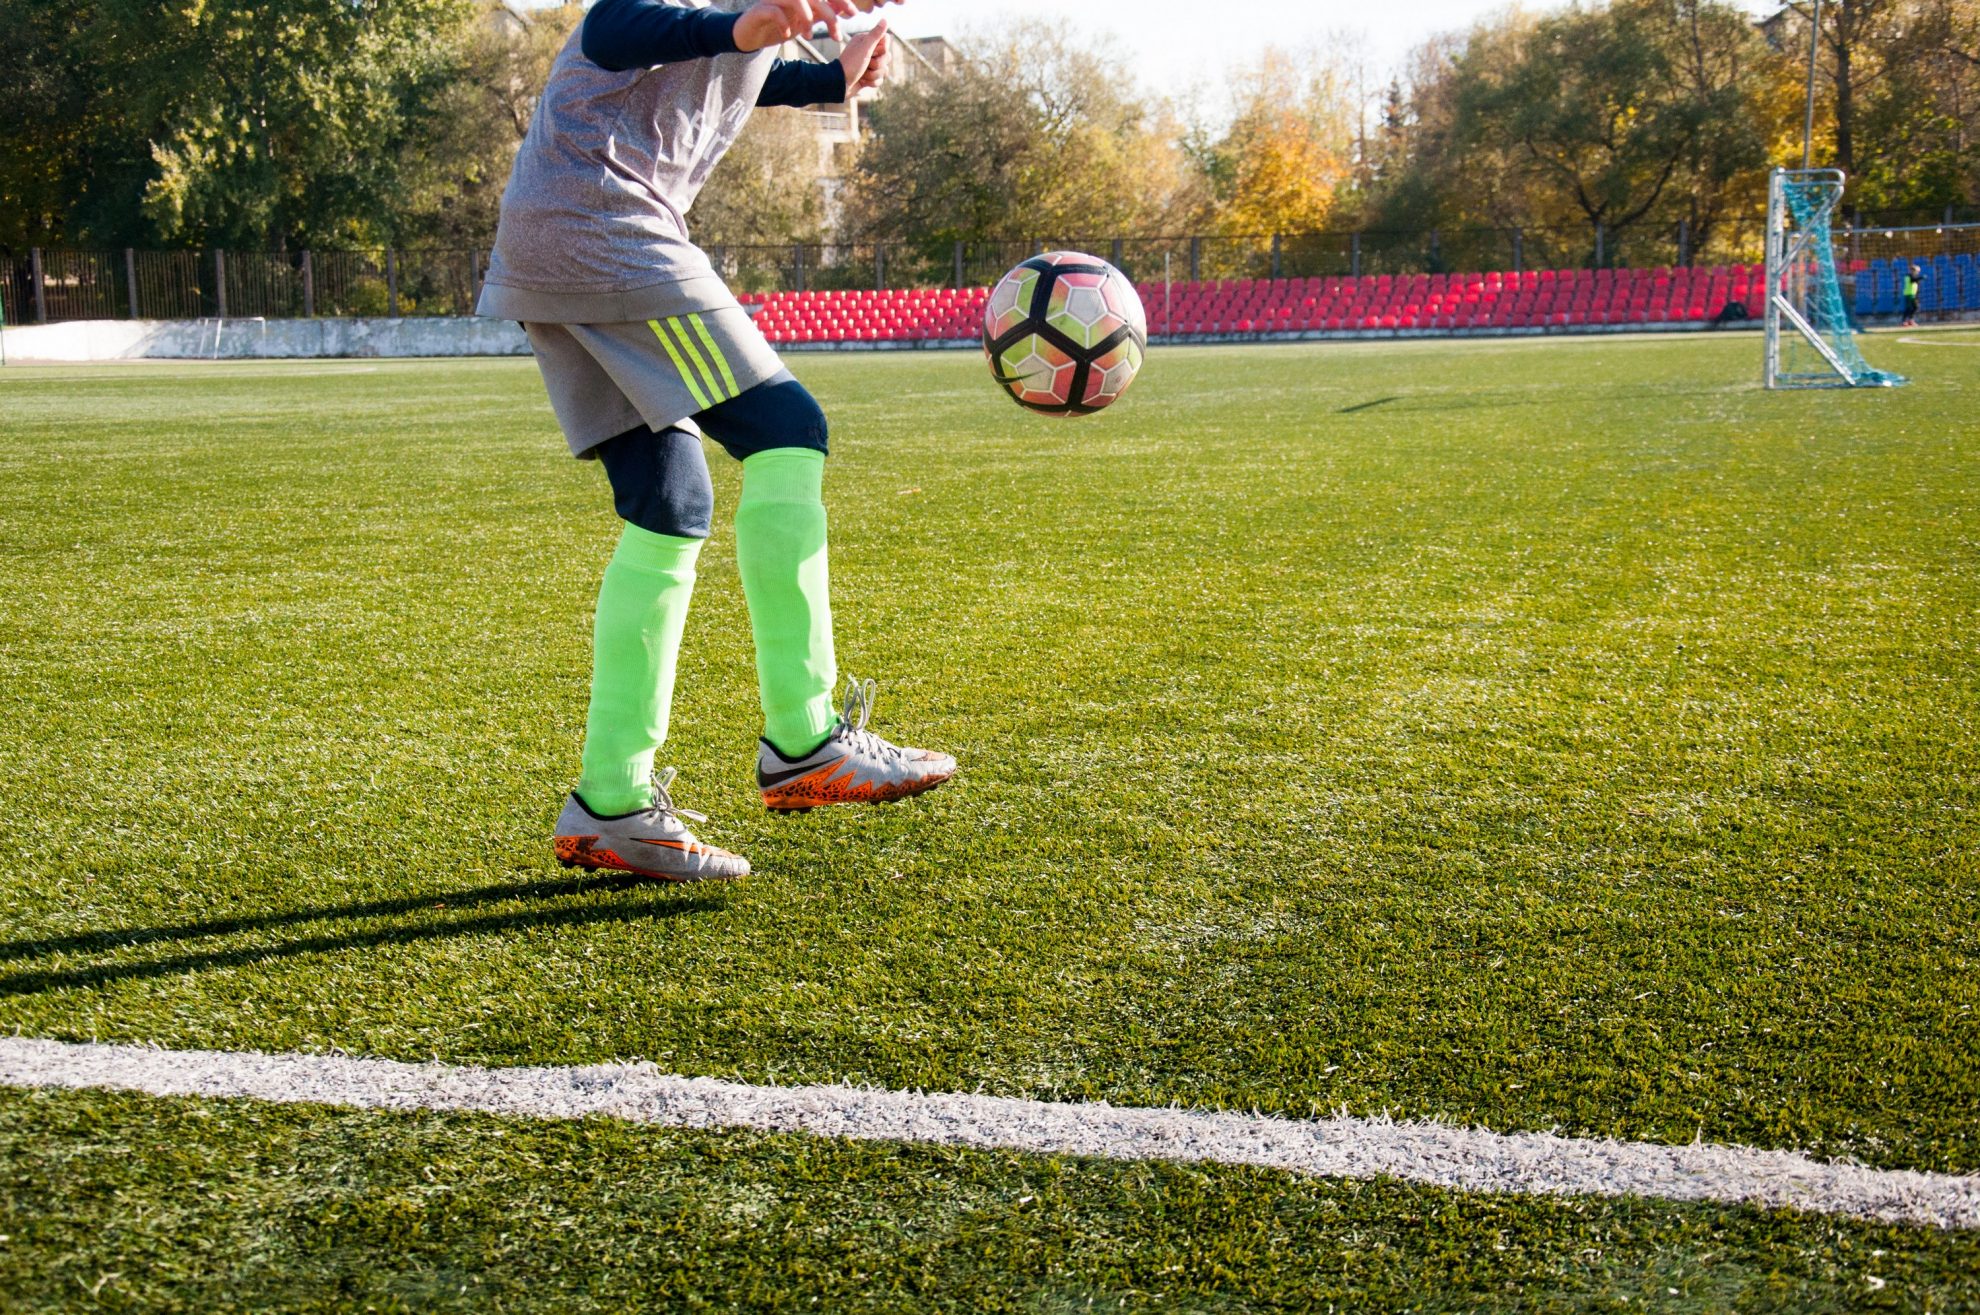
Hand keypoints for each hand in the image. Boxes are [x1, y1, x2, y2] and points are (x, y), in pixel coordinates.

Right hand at [735, 0, 856, 49]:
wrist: (750, 34)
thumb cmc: (778, 26)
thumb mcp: (804, 21)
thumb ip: (821, 14)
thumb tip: (843, 9)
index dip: (840, 1)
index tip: (853, 14)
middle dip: (830, 15)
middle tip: (837, 36)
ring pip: (797, 0)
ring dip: (807, 19)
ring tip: (809, 36)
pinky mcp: (760, 9)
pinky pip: (775, 11)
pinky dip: (784, 23)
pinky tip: (788, 35)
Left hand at [840, 18, 890, 93]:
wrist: (839, 84)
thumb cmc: (850, 64)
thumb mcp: (864, 48)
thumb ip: (876, 34)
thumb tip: (885, 19)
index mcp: (866, 41)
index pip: (886, 41)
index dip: (882, 49)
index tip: (872, 52)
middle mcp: (868, 51)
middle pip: (887, 57)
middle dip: (877, 64)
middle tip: (866, 64)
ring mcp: (869, 64)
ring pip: (884, 70)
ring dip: (873, 75)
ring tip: (862, 75)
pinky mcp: (869, 76)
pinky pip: (880, 80)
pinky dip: (872, 82)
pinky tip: (862, 81)